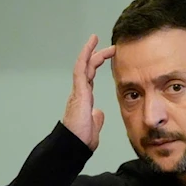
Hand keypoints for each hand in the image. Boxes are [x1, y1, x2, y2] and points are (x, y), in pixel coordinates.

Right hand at [63, 34, 114, 150]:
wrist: (75, 146)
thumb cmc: (81, 140)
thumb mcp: (94, 128)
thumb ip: (97, 119)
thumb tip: (99, 113)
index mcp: (84, 100)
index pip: (90, 77)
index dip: (97, 65)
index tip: (108, 57)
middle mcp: (80, 93)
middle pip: (87, 69)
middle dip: (98, 56)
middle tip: (111, 47)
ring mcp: (78, 91)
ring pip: (82, 66)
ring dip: (91, 52)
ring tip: (97, 39)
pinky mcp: (78, 92)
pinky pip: (80, 69)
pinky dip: (85, 56)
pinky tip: (91, 46)